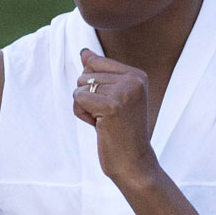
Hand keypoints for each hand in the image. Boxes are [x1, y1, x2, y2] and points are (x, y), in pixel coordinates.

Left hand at [73, 51, 157, 185]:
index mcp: (137, 74)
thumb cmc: (120, 132)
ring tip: (105, 122)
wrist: (133, 162)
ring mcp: (124, 91)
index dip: (93, 87)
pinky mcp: (112, 106)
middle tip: (108, 117)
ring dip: (85, 108)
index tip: (112, 106)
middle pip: (85, 75)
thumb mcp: (112, 97)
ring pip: (80, 88)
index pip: (95, 63)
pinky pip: (78, 99)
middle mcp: (134, 79)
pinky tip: (99, 126)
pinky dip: (82, 115)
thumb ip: (99, 73)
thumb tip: (84, 52)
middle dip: (88, 98)